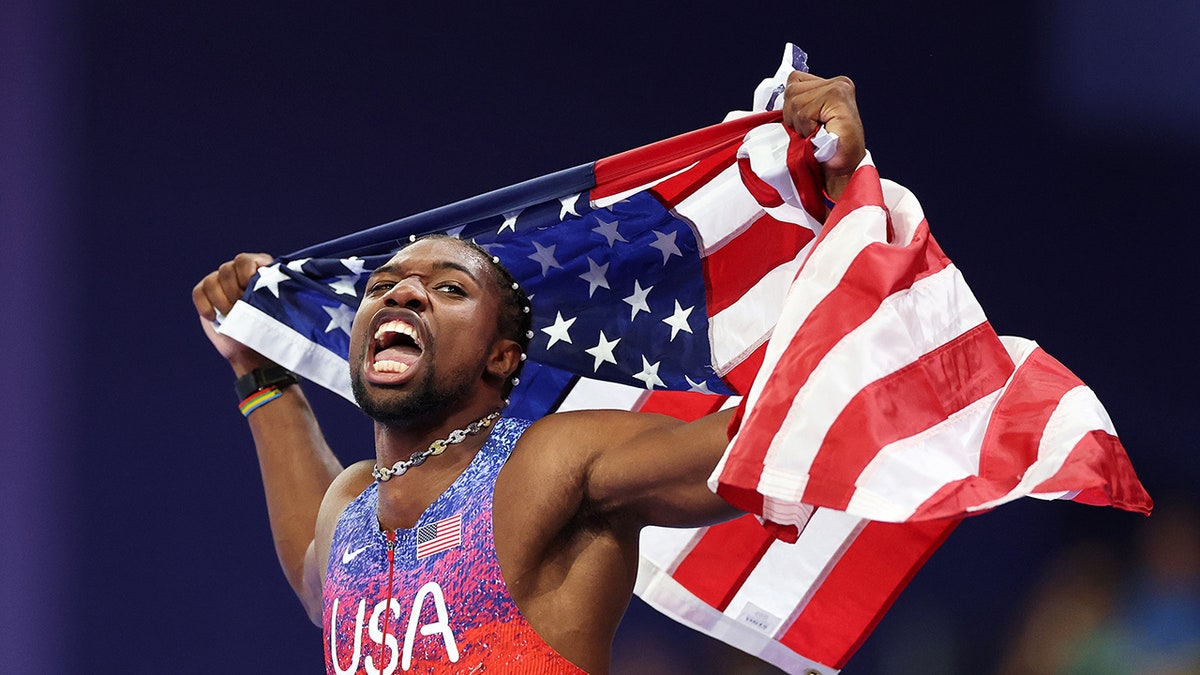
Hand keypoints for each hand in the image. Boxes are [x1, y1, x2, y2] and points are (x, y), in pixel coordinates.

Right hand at [192, 252, 274, 372]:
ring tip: (230, 315)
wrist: (251, 347)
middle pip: (226, 270)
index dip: (245, 273)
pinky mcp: (205, 295)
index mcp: (258, 268)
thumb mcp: (274, 307)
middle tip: (240, 307)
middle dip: (233, 291)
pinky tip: (214, 317)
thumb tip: (263, 283)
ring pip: (211, 281)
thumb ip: (268, 291)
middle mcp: (237, 272)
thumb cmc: (268, 326)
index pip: (244, 260)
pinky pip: (198, 292)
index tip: (249, 288)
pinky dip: (205, 305)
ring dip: (220, 300)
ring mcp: (220, 282)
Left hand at [781, 72, 866, 200]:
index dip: (792, 107)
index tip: (807, 124)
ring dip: (801, 124)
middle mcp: (838, 82)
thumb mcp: (807, 120)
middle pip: (791, 90)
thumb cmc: (826, 148)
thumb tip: (775, 101)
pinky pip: (803, 112)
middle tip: (812, 131)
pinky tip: (821, 134)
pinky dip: (807, 128)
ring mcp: (838, 88)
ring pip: (795, 101)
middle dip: (794, 116)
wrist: (843, 169)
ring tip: (817, 133)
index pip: (793, 81)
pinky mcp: (837, 97)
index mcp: (830, 84)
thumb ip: (797, 104)